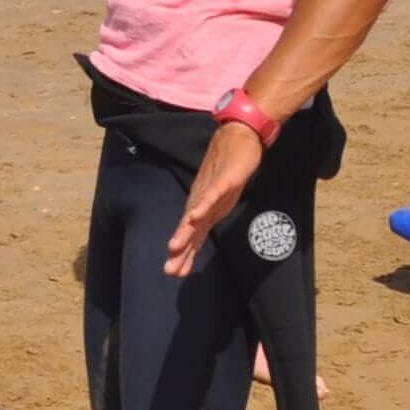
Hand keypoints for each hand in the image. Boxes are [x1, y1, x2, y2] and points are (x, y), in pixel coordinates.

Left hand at [165, 124, 265, 275]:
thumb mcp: (222, 196)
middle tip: (169, 270)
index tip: (176, 273)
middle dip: (181, 250)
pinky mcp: (224, 180)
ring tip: (174, 248)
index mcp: (204, 208)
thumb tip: (202, 226)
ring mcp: (212, 190)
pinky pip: (212, 195)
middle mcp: (203, 201)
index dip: (185, 254)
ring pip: (197, 215)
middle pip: (191, 230)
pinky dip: (203, 206)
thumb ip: (213, 210)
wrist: (239, 136)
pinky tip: (194, 218)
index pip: (193, 236)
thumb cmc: (230, 167)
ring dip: (185, 232)